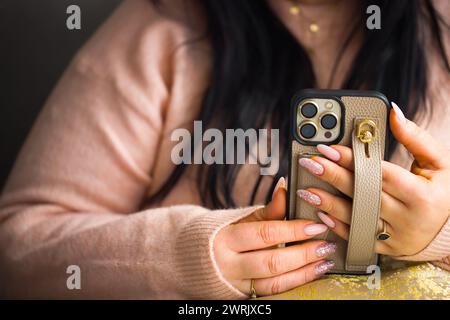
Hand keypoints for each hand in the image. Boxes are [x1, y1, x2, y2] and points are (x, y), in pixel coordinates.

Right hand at [214, 178, 335, 296]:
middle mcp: (228, 264)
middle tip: (326, 244)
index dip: (293, 230)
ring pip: (275, 282)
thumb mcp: (238, 218)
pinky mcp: (242, 295)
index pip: (265, 234)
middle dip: (303, 253)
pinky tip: (312, 273)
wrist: (189, 258)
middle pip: (272, 261)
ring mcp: (235, 284)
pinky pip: (273, 292)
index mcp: (225, 238)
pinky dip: (295, 283)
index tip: (316, 225)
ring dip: (304, 272)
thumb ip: (265, 208)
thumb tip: (285, 186)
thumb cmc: (217, 233)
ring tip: (325, 260)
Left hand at [296, 102, 449, 256]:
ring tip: (307, 189)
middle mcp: (408, 219)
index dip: (352, 160)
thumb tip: (393, 112)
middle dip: (333, 177)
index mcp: (422, 195)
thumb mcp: (439, 162)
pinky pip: (357, 239)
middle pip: (363, 195)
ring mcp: (396, 237)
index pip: (379, 174)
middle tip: (310, 163)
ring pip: (356, 219)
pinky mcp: (387, 248)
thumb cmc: (443, 190)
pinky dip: (338, 227)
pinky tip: (321, 214)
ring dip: (328, 204)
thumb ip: (415, 137)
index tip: (328, 149)